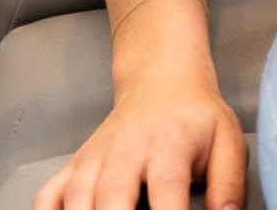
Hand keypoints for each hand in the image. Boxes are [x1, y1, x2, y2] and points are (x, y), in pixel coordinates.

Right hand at [33, 65, 244, 209]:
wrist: (162, 79)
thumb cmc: (196, 118)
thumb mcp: (228, 140)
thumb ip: (229, 185)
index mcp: (170, 143)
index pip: (167, 189)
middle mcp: (127, 149)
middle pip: (112, 197)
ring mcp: (94, 158)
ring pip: (76, 200)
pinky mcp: (73, 166)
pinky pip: (47, 198)